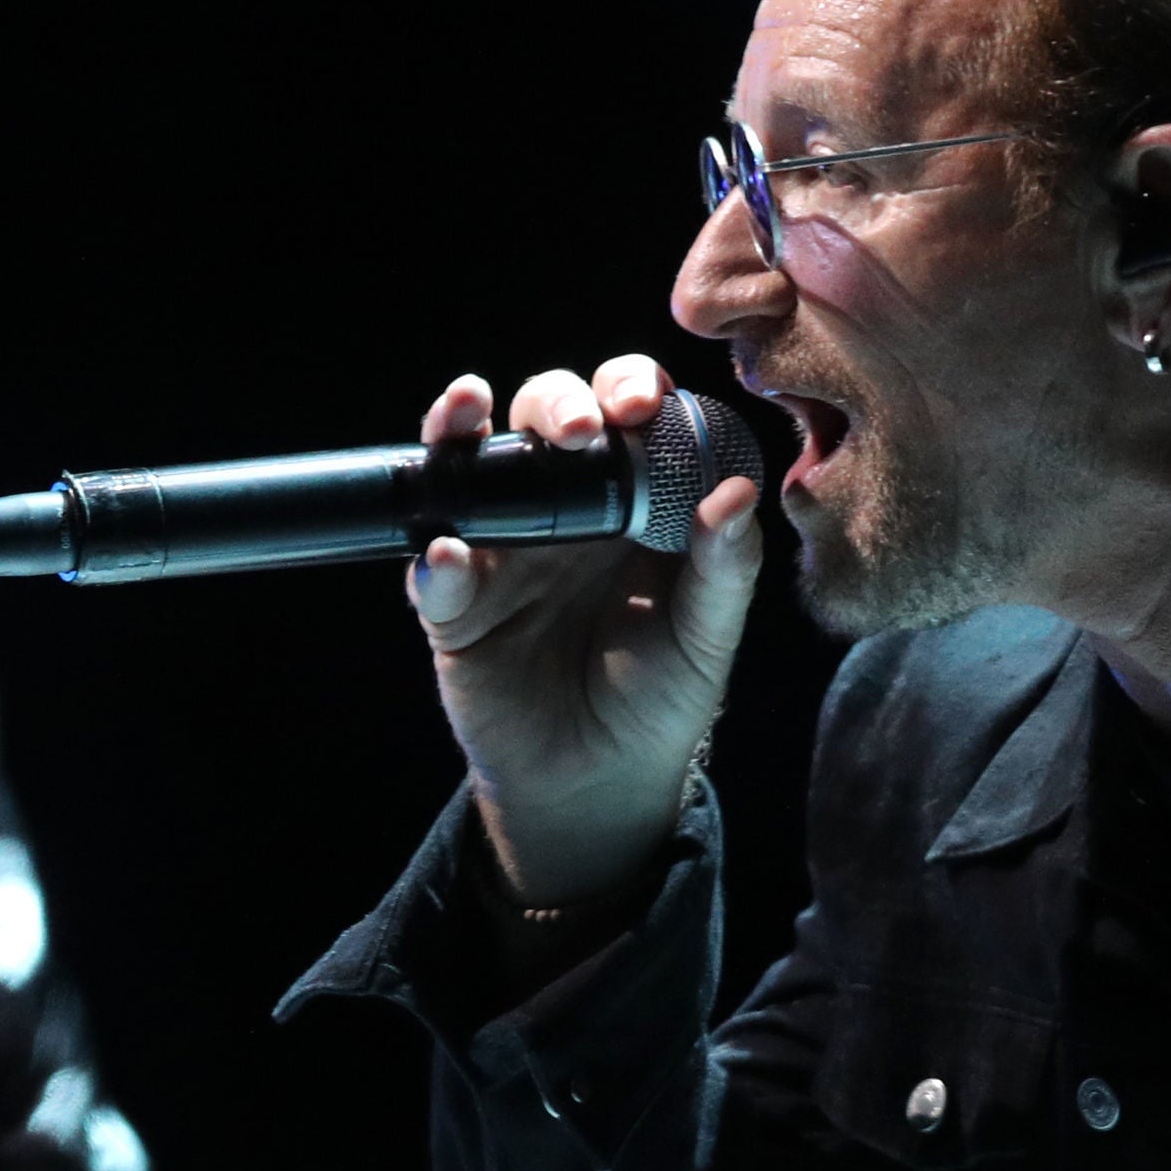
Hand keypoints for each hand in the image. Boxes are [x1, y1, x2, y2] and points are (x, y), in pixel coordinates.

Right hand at [407, 356, 760, 910]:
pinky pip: (432, 570)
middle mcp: (562, 506)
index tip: (647, 405)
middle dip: (559, 402)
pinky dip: (435, 559)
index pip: (628, 414)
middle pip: (546, 416)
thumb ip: (725, 568)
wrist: (598, 782)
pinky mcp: (454, 604)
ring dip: (461, 427)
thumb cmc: (662, 698)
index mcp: (632, 499)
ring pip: (471, 463)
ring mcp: (501, 548)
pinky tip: (449, 559)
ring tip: (466, 413)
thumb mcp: (707, 637)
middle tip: (584, 430)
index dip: (632, 388)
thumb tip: (738, 491)